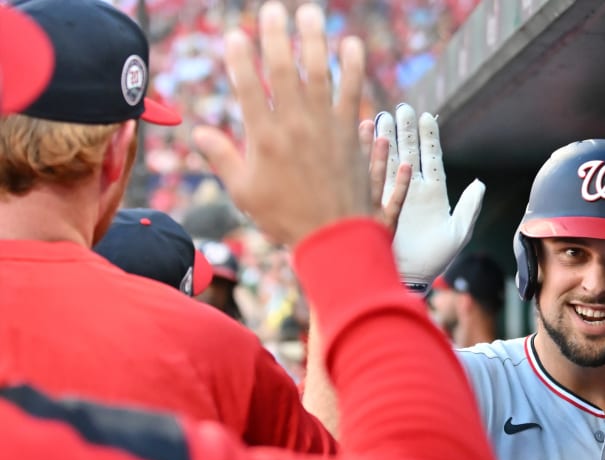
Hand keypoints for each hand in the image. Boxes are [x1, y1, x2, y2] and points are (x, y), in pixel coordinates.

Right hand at [193, 2, 370, 246]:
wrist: (335, 237)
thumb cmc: (285, 218)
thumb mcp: (244, 192)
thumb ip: (222, 158)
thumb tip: (197, 132)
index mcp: (262, 138)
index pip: (248, 87)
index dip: (241, 58)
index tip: (237, 35)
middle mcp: (293, 126)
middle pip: (283, 70)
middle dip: (276, 36)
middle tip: (273, 10)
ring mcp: (324, 127)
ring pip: (319, 73)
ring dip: (314, 39)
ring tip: (310, 13)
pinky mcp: (348, 132)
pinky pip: (351, 92)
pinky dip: (352, 67)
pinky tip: (351, 44)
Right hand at [371, 104, 484, 291]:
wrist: (410, 279)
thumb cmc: (435, 260)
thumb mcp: (458, 233)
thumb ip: (469, 207)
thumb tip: (480, 183)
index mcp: (433, 194)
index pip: (431, 159)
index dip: (429, 138)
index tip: (426, 116)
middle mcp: (411, 190)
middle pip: (408, 154)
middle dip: (405, 131)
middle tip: (402, 109)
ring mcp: (393, 196)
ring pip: (389, 162)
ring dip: (387, 140)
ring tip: (383, 117)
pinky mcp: (377, 206)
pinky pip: (374, 181)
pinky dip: (372, 163)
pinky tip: (370, 147)